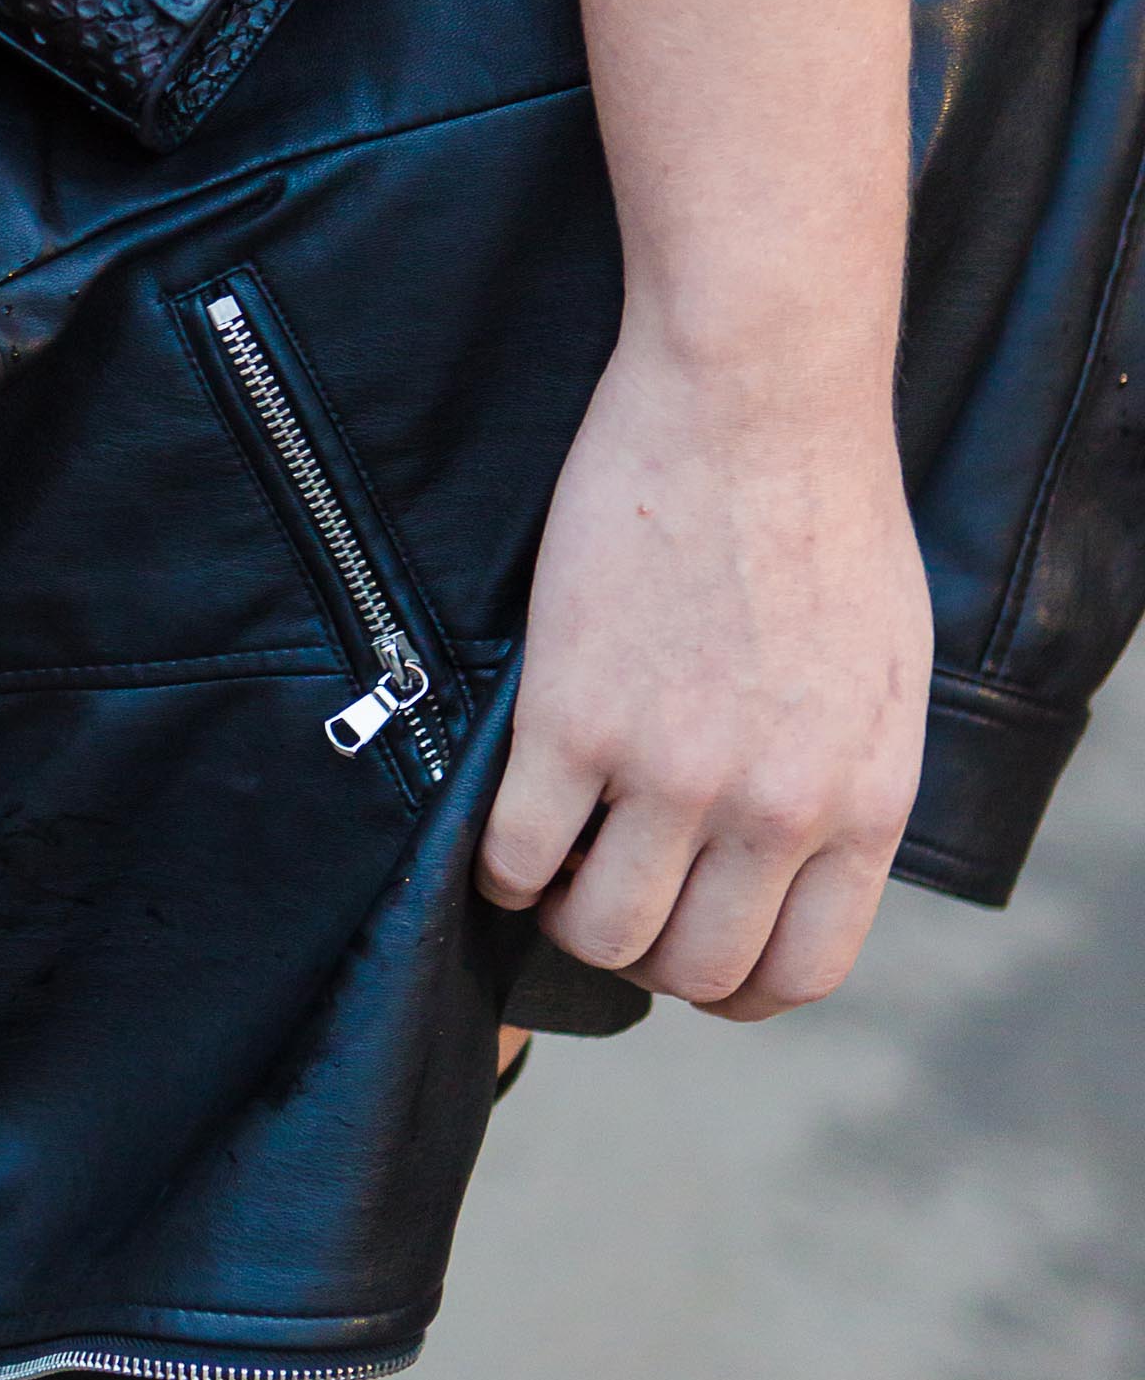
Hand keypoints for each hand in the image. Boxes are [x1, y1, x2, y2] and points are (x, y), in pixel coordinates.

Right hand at [475, 331, 932, 1020]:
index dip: (731, 982)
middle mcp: (774, 806)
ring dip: (566, 911)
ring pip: (599, 929)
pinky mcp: (575, 716)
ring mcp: (672, 768)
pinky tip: (508, 818)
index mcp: (863, 800)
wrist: (756, 397)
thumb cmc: (821, 507)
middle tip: (609, 888)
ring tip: (555, 857)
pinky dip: (500, 862)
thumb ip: (838, 777)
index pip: (798, 971)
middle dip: (642, 948)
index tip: (690, 943)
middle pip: (691, 969)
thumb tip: (781, 851)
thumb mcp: (880, 675)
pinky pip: (516, 852)